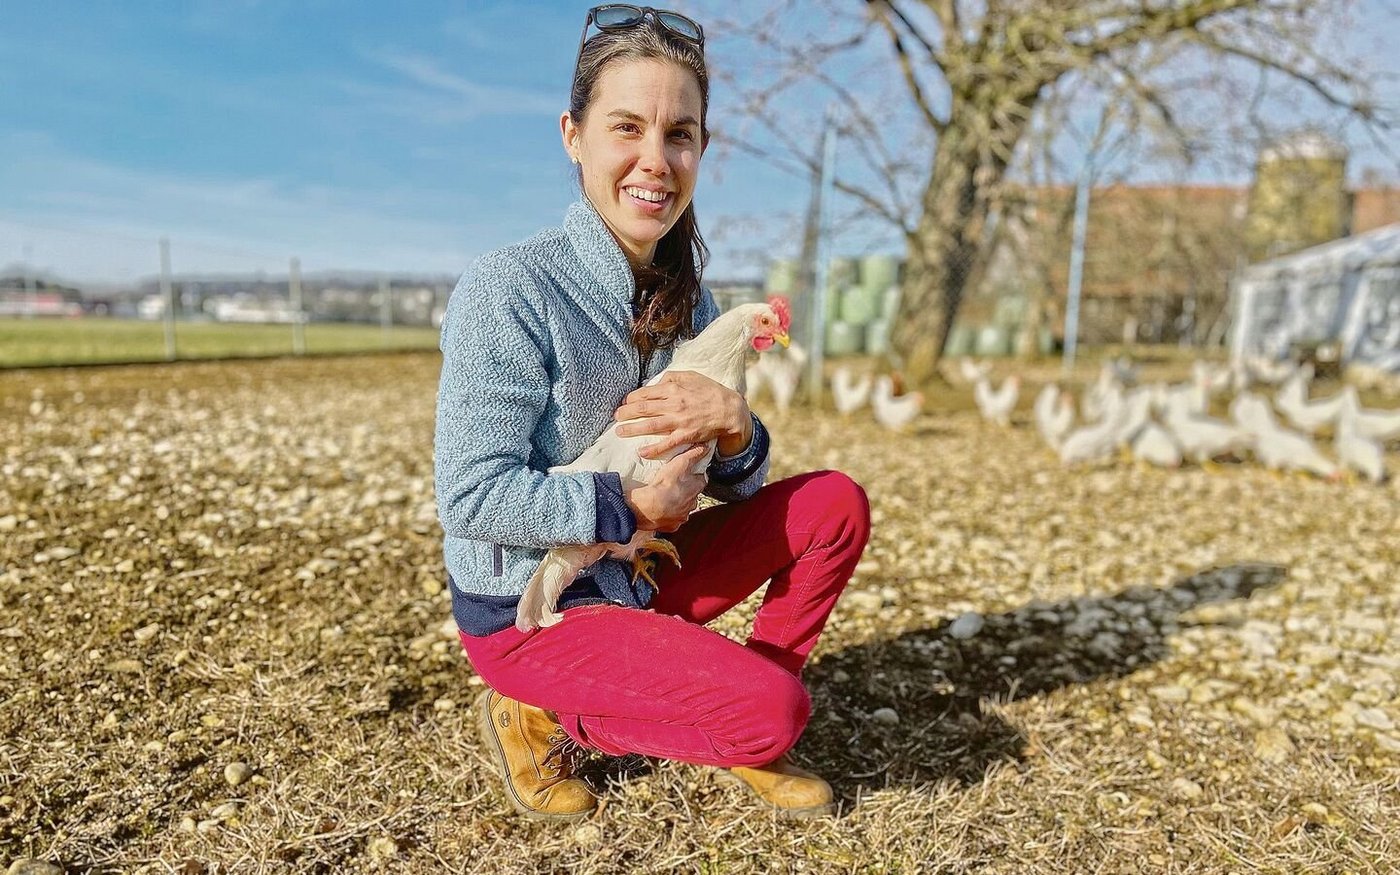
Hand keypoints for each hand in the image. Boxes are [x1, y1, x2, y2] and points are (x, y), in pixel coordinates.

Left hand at [613, 371, 752, 459]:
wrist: (729, 409)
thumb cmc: (710, 391)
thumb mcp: (691, 376)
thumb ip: (672, 376)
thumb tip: (656, 381)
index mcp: (672, 387)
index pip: (644, 393)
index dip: (630, 399)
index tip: (624, 403)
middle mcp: (673, 404)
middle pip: (642, 409)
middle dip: (625, 413)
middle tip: (616, 417)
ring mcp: (678, 421)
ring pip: (649, 425)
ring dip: (631, 429)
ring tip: (619, 432)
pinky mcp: (685, 435)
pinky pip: (666, 444)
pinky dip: (652, 449)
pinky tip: (640, 452)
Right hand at [625, 444, 709, 531]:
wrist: (646, 508)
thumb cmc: (663, 486)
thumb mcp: (679, 463)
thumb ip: (692, 455)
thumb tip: (704, 448)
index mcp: (695, 490)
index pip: (700, 481)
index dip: (693, 477)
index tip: (686, 475)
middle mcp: (692, 505)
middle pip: (691, 497)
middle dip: (685, 492)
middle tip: (672, 487)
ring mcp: (682, 517)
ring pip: (682, 509)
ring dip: (676, 505)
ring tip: (664, 498)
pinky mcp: (671, 526)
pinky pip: (671, 520)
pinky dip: (667, 516)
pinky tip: (659, 510)